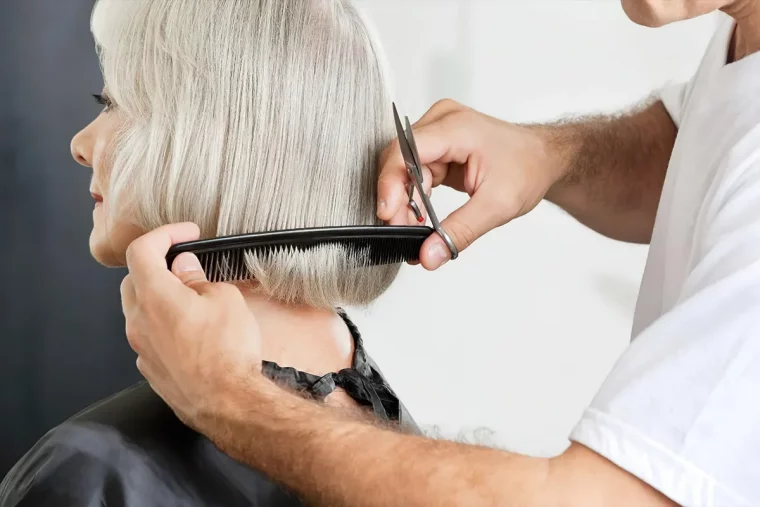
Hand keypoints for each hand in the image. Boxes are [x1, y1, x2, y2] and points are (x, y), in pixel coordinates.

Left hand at [120, 223, 262, 429]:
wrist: (228, 403)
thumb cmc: (228, 350)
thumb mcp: (224, 299)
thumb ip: (198, 278)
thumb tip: (185, 267)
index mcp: (154, 296)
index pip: (142, 250)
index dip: (164, 234)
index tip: (187, 234)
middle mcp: (138, 321)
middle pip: (134, 280)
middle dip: (157, 266)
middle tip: (187, 266)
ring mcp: (141, 348)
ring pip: (139, 311)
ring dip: (159, 297)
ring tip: (192, 300)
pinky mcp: (150, 369)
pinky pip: (149, 337)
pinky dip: (163, 325)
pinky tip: (190, 331)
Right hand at [378, 99, 562, 269]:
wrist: (543, 159)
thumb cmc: (528, 168)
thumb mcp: (498, 205)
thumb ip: (461, 230)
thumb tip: (429, 254)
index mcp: (456, 127)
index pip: (405, 151)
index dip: (391, 184)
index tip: (389, 215)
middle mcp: (441, 122)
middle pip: (398, 160)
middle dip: (397, 199)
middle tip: (404, 231)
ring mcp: (437, 133)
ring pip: (402, 169)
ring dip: (404, 201)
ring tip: (415, 228)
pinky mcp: (437, 148)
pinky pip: (412, 172)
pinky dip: (414, 197)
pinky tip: (420, 217)